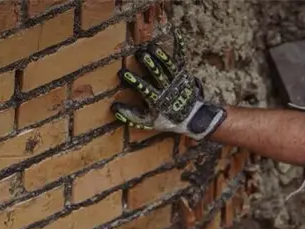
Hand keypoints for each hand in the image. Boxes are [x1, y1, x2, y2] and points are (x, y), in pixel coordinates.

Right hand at [112, 30, 226, 138]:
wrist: (190, 118)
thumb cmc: (165, 118)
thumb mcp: (148, 122)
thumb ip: (131, 116)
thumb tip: (113, 107)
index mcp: (158, 100)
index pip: (144, 89)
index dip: (134, 81)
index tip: (122, 73)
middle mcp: (168, 88)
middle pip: (158, 74)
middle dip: (149, 64)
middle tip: (140, 54)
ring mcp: (176, 79)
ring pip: (168, 65)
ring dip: (160, 55)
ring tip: (150, 47)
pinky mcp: (183, 72)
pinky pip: (181, 57)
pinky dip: (179, 44)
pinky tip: (175, 31)